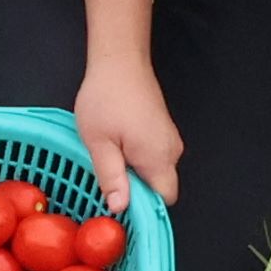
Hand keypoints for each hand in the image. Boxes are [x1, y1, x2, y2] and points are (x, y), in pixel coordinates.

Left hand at [76, 48, 182, 209]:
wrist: (119, 61)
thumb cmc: (106, 97)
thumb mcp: (99, 143)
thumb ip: (111, 177)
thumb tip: (119, 208)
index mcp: (157, 156)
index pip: (163, 200)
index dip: (143, 209)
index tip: (119, 206)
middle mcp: (171, 150)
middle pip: (160, 188)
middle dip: (135, 191)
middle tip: (107, 180)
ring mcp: (169, 139)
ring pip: (156, 173)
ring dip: (134, 174)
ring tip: (110, 158)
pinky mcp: (163, 131)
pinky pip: (155, 158)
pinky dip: (137, 160)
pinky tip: (118, 147)